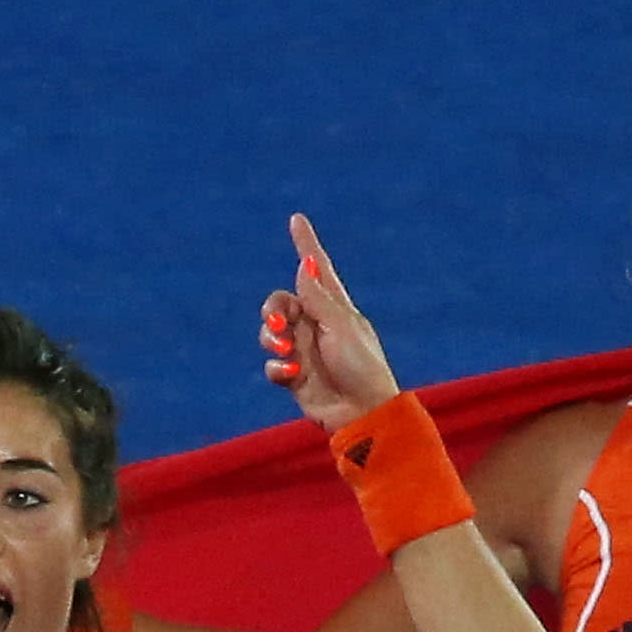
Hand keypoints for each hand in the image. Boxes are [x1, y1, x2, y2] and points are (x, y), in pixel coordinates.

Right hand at [261, 214, 402, 431]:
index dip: (307, 245)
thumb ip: (318, 297)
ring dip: (269, 339)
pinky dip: (276, 367)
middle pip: (280, 303)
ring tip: (284, 351)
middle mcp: (317, 325)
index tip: (297, 219)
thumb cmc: (361, 366)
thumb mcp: (341, 326)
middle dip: (272, 310)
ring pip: (270, 333)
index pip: (317, 270)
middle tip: (278, 325)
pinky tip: (289, 374)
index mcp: (334, 308)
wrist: (362, 412)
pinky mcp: (295, 377)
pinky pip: (273, 365)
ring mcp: (304, 351)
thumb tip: (305, 265)